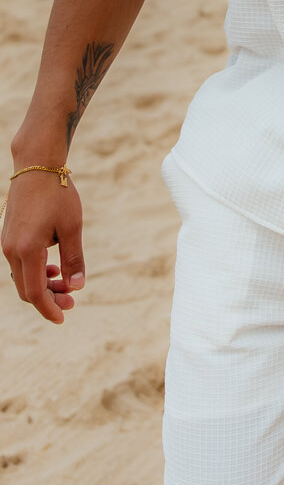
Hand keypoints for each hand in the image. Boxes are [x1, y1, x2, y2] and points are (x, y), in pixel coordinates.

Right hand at [2, 169, 85, 324]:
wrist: (36, 167)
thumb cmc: (58, 194)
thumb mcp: (72, 227)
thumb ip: (74, 259)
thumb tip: (77, 287)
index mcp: (27, 250)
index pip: (35, 293)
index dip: (49, 309)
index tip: (64, 317)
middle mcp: (11, 250)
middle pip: (27, 290)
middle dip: (49, 299)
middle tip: (72, 301)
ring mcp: (7, 244)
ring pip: (22, 278)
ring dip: (43, 285)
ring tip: (66, 283)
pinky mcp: (8, 238)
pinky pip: (20, 265)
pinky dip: (36, 272)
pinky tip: (53, 268)